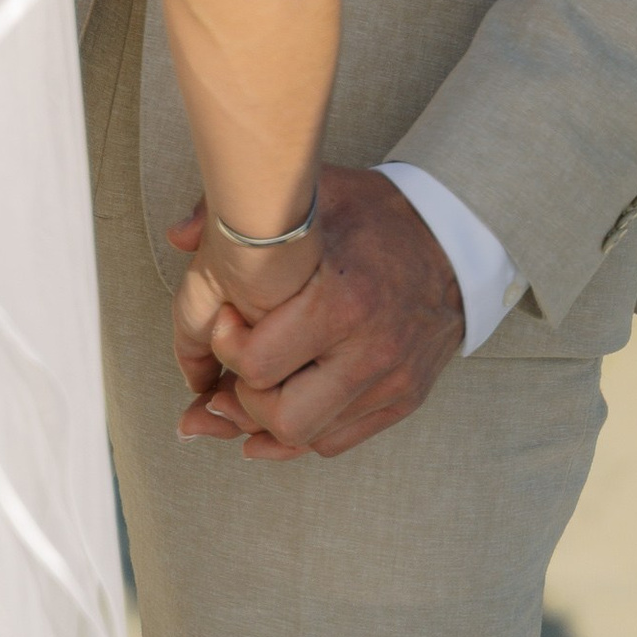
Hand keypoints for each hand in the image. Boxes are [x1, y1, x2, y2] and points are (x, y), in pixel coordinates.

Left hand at [165, 163, 464, 462]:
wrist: (458, 239)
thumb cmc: (377, 215)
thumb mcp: (314, 195)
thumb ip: (241, 211)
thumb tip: (178, 235)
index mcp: (342, 301)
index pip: (258, 362)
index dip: (225, 349)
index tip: (224, 322)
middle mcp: (370, 352)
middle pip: (280, 415)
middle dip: (241, 397)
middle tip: (230, 368)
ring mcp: (390, 382)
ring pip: (306, 437)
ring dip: (264, 421)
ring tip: (242, 394)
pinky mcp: (402, 399)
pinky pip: (337, 440)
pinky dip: (299, 433)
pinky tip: (272, 415)